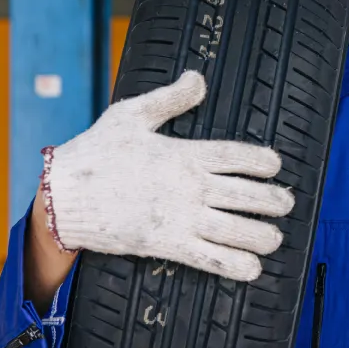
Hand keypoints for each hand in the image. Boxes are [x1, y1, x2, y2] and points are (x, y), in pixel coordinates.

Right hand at [39, 71, 293, 281]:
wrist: (63, 197)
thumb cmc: (95, 153)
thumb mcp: (130, 115)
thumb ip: (169, 99)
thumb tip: (197, 78)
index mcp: (185, 154)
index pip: (239, 156)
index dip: (264, 162)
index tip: (276, 166)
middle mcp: (191, 186)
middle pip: (249, 195)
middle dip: (275, 201)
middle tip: (286, 204)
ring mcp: (183, 218)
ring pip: (239, 230)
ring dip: (264, 236)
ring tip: (275, 238)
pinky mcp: (169, 245)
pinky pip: (213, 259)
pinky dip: (237, 266)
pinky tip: (253, 269)